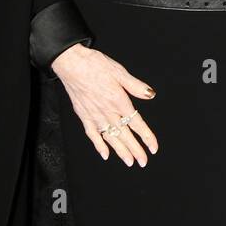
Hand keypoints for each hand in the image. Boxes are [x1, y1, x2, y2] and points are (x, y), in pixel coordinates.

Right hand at [51, 44, 158, 165]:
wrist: (72, 64)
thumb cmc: (95, 65)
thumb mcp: (120, 72)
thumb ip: (136, 86)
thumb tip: (150, 94)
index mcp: (119, 101)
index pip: (137, 123)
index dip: (146, 137)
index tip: (153, 148)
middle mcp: (107, 111)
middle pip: (125, 135)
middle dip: (135, 150)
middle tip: (143, 162)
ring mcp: (94, 115)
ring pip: (110, 138)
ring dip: (120, 151)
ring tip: (129, 162)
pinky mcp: (83, 115)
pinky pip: (92, 134)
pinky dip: (99, 145)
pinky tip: (105, 154)